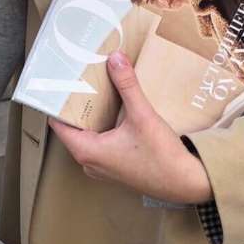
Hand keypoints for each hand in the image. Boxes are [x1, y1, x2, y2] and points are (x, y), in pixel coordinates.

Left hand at [49, 51, 213, 203]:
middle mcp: (90, 162)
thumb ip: (127, 86)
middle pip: (73, 129)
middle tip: (81, 80)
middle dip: (77, 105)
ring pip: (88, 136)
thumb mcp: (142, 115)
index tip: (62, 83)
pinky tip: (116, 112)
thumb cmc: (162, 157)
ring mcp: (102, 167)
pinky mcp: (116, 168)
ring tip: (98, 92)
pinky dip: (104, 127)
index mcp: (87, 151)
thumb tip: (116, 59)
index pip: (59, 124)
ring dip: (92, 116)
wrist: (186, 183)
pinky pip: (100, 144)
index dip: (58, 103)